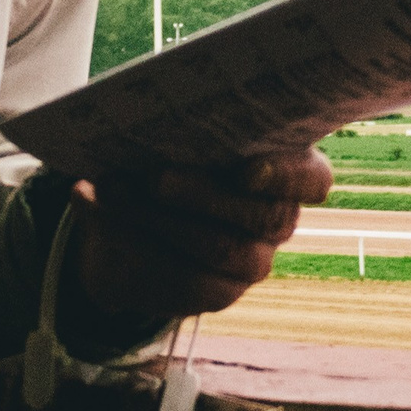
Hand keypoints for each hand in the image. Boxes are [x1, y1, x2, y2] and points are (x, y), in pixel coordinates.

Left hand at [72, 152, 334, 325]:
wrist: (140, 220)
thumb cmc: (175, 155)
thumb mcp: (182, 134)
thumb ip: (177, 126)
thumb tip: (134, 118)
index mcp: (291, 171)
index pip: (313, 179)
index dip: (285, 175)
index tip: (244, 170)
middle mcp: (280, 219)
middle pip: (260, 216)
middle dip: (202, 194)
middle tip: (154, 176)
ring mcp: (254, 260)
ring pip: (217, 248)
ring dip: (158, 218)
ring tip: (112, 190)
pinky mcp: (218, 293)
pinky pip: (182, 280)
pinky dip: (132, 243)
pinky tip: (97, 207)